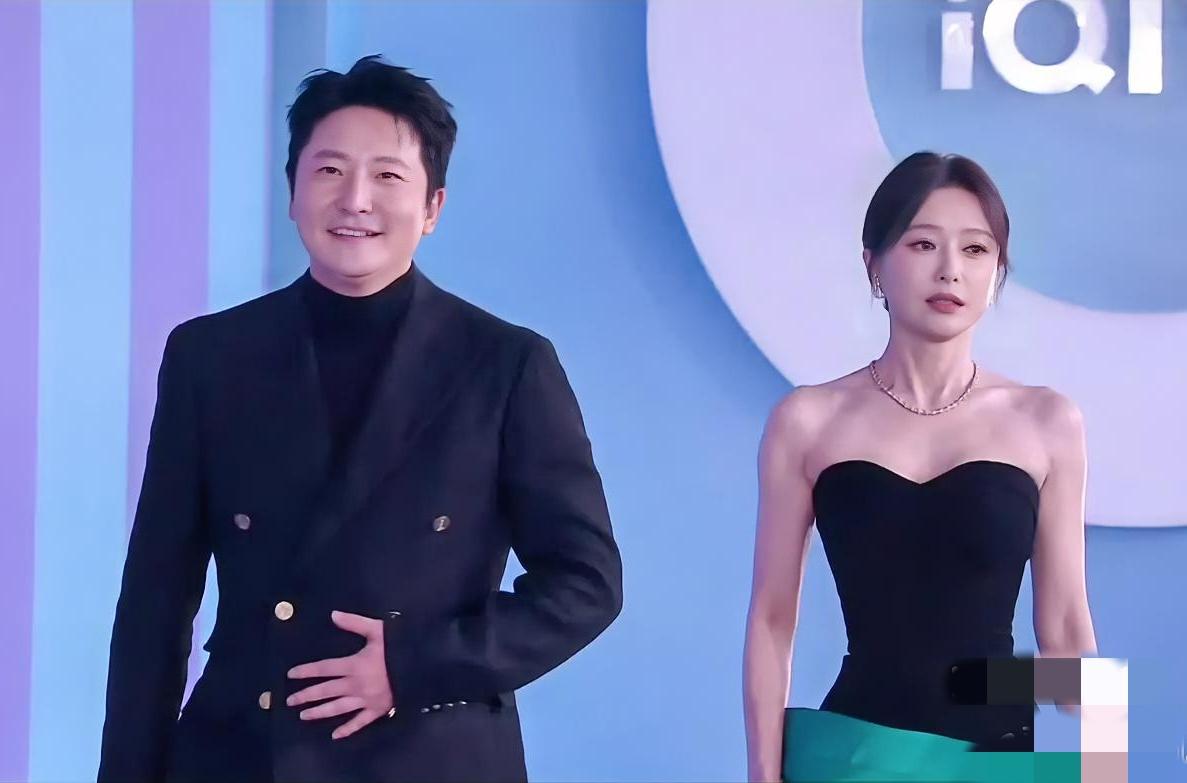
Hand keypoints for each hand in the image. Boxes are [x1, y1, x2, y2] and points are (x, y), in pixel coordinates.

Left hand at [286, 610, 393, 739]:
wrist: (422, 667)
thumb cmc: (399, 647)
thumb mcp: (378, 630)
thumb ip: (354, 623)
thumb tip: (333, 614)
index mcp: (353, 665)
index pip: (324, 668)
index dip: (306, 671)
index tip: (291, 675)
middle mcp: (355, 685)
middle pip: (326, 690)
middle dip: (306, 695)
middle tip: (290, 701)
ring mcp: (365, 700)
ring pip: (337, 708)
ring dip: (319, 712)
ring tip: (303, 716)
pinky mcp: (377, 711)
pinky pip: (359, 722)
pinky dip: (347, 729)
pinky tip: (335, 735)